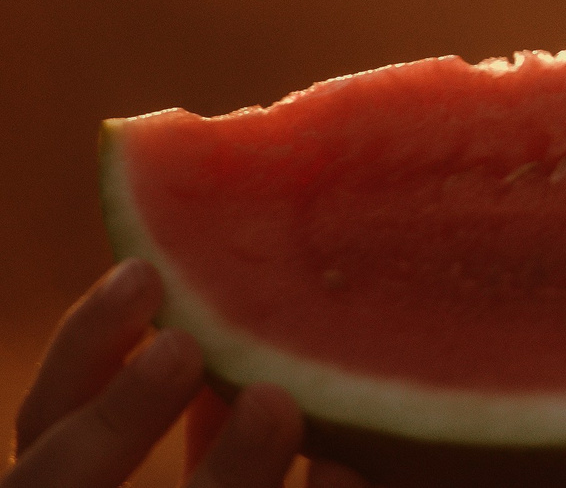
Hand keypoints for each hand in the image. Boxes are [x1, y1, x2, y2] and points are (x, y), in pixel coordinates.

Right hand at [7, 261, 363, 487]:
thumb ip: (202, 406)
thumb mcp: (201, 452)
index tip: (142, 275)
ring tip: (273, 403)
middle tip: (181, 348)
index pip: (45, 423)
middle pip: (60, 486)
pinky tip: (344, 469)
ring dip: (221, 476)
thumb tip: (240, 316)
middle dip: (113, 420)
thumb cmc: (237, 475)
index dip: (82, 352)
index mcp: (74, 486)